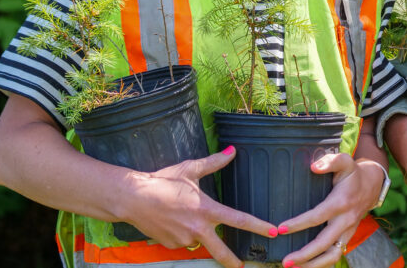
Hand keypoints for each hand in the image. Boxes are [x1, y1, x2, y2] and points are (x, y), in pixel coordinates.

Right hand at [121, 147, 277, 267]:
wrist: (133, 198)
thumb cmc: (163, 181)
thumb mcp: (190, 169)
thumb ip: (214, 162)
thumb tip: (232, 150)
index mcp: (207, 210)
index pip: (239, 220)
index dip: (259, 227)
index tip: (273, 232)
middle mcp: (198, 228)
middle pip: (221, 251)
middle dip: (232, 261)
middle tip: (242, 266)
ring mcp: (184, 239)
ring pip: (198, 240)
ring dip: (196, 233)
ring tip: (179, 215)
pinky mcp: (171, 245)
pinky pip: (183, 241)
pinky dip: (182, 233)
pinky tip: (170, 220)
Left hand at [276, 153, 384, 267]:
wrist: (372, 185)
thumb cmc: (353, 173)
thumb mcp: (345, 162)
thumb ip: (330, 161)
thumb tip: (313, 167)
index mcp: (341, 203)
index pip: (317, 217)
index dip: (298, 224)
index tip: (280, 229)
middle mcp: (345, 221)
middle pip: (324, 243)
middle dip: (305, 255)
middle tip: (285, 261)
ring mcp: (348, 231)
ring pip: (332, 255)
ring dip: (314, 265)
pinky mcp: (347, 236)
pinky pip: (335, 254)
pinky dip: (321, 263)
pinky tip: (305, 265)